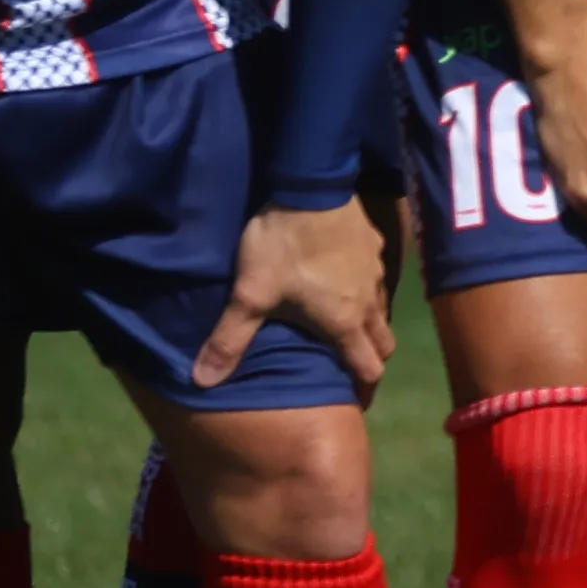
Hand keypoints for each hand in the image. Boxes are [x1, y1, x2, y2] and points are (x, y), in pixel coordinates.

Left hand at [195, 194, 397, 391]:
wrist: (310, 185)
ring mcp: (376, 270)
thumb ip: (229, 339)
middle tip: (351, 367)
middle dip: (371, 358)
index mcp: (343, 322)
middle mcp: (368, 302)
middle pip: (384, 343)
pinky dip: (365, 289)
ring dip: (370, 324)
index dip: (364, 389)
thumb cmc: (283, 246)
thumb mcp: (250, 294)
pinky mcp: (375, 243)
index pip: (368, 367)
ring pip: (382, 310)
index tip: (356, 403)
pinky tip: (345, 277)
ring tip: (348, 325)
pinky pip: (376, 277)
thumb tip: (202, 382)